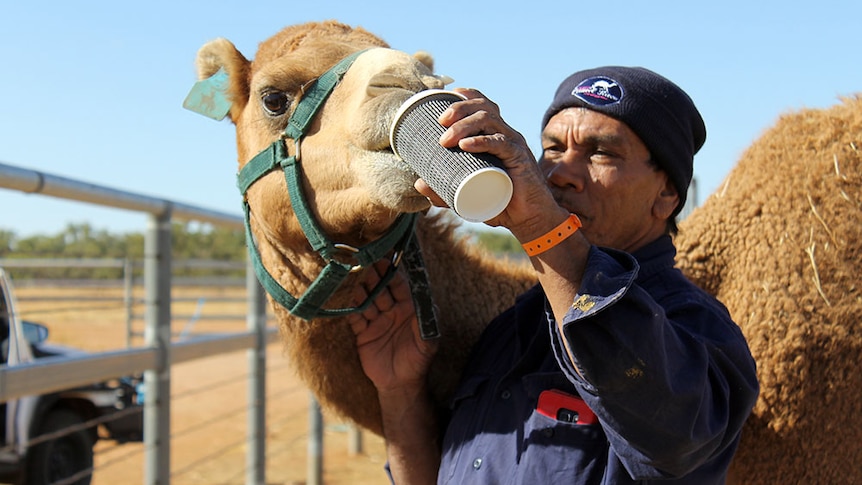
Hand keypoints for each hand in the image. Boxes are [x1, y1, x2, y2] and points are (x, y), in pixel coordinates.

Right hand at [348, 260, 437, 393]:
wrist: (401, 384)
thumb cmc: (419, 360)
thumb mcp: (428, 343)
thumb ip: (427, 323)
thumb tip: (427, 303)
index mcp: (409, 307)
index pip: (399, 284)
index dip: (391, 272)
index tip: (383, 260)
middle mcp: (392, 310)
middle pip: (380, 289)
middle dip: (372, 277)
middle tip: (363, 264)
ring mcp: (376, 320)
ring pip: (366, 301)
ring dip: (359, 291)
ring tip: (351, 280)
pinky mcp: (363, 333)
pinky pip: (355, 319)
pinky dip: (350, 310)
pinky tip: (344, 300)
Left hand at [416, 87, 567, 240]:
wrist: (529, 218)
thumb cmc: (501, 202)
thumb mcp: (468, 195)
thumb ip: (444, 190)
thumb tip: (419, 183)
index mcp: (495, 135)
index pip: (483, 104)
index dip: (465, 96)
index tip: (443, 99)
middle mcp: (505, 134)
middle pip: (483, 107)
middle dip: (459, 109)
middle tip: (439, 123)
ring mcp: (514, 144)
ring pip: (489, 120)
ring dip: (464, 125)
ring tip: (446, 140)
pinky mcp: (519, 158)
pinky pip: (501, 143)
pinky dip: (481, 142)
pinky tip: (466, 145)